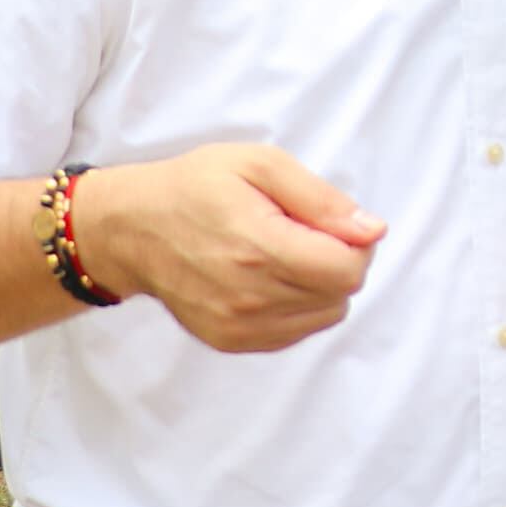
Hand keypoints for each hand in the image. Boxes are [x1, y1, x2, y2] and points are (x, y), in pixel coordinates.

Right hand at [77, 144, 382, 352]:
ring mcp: (238, 326)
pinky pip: (296, 331)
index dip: (356, 243)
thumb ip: (321, 200)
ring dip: (320, 285)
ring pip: (324, 316)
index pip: (347, 270)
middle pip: (340, 294)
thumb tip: (372, 230)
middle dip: (339, 259)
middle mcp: (249, 297)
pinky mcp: (231, 341)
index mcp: (259, 248)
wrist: (133, 228)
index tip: (334, 222)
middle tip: (305, 231)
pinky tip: (270, 276)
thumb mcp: (261, 165)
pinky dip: (298, 305)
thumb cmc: (195, 187)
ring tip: (284, 252)